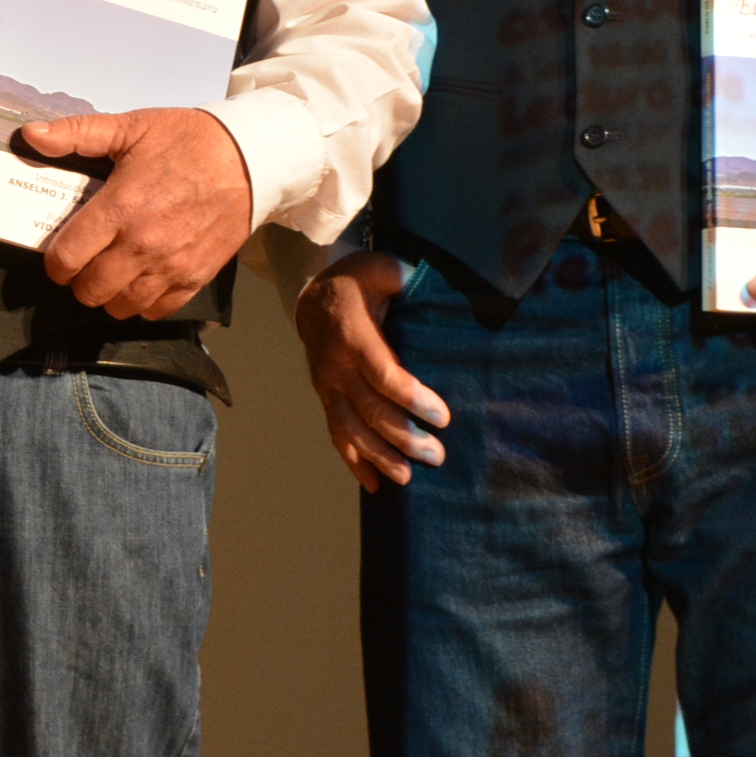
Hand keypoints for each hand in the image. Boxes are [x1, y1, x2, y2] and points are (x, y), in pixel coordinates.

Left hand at [18, 107, 254, 319]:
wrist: (251, 157)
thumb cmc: (190, 140)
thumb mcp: (130, 127)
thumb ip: (77, 134)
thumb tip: (31, 136)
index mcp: (121, 207)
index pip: (67, 256)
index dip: (55, 262)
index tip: (59, 255)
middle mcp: (142, 243)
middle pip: (89, 290)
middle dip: (78, 280)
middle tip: (84, 264)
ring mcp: (171, 265)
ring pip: (120, 307)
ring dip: (109, 295)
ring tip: (111, 274)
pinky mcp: (195, 277)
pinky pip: (157, 311)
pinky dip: (143, 303)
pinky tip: (141, 282)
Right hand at [295, 252, 449, 489]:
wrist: (313, 296)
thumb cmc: (356, 283)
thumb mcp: (380, 270)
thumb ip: (403, 280)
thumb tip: (433, 290)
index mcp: (352, 335)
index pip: (382, 374)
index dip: (411, 398)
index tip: (441, 417)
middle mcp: (335, 366)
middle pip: (368, 409)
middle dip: (402, 437)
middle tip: (437, 455)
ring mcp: (327, 387)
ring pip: (350, 429)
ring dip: (379, 457)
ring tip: (408, 477)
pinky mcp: (326, 399)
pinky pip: (336, 435)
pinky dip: (353, 462)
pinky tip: (374, 486)